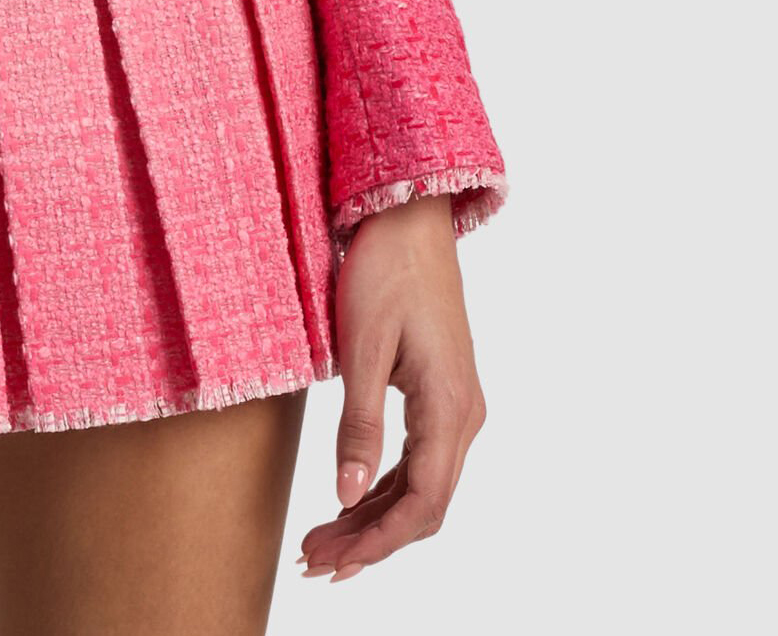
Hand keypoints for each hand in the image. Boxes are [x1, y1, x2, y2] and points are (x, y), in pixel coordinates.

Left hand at [298, 193, 485, 581]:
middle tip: (313, 559)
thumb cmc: (385, 270)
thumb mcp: (361, 347)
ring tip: (321, 541)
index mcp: (450, 408)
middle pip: (423, 503)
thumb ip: (358, 425)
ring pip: (420, 484)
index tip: (334, 561)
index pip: (423, 503)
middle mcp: (463, 415)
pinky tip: (349, 500)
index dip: (378, 542)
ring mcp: (456, 405)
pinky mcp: (440, 393)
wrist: (409, 217)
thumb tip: (346, 494)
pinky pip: (418, 457)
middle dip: (370, 539)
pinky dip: (383, 485)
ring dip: (373, 516)